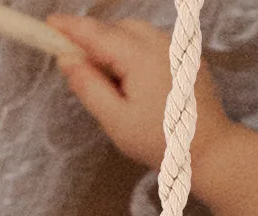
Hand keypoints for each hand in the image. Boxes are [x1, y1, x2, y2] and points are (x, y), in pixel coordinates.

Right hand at [49, 14, 232, 173]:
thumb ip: (90, 88)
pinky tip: (135, 84)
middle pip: (116, 29)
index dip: (70, 28)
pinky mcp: (185, 55)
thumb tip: (67, 61)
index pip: (97, 34)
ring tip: (113, 85)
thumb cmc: (160, 142)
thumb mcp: (116, 121)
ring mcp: (176, 47)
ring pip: (135, 34)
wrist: (208, 149)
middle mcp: (160, 42)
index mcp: (140, 57)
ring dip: (116, 48)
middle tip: (81, 70)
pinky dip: (135, 53)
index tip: (49, 24)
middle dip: (95, 42)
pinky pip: (152, 43)